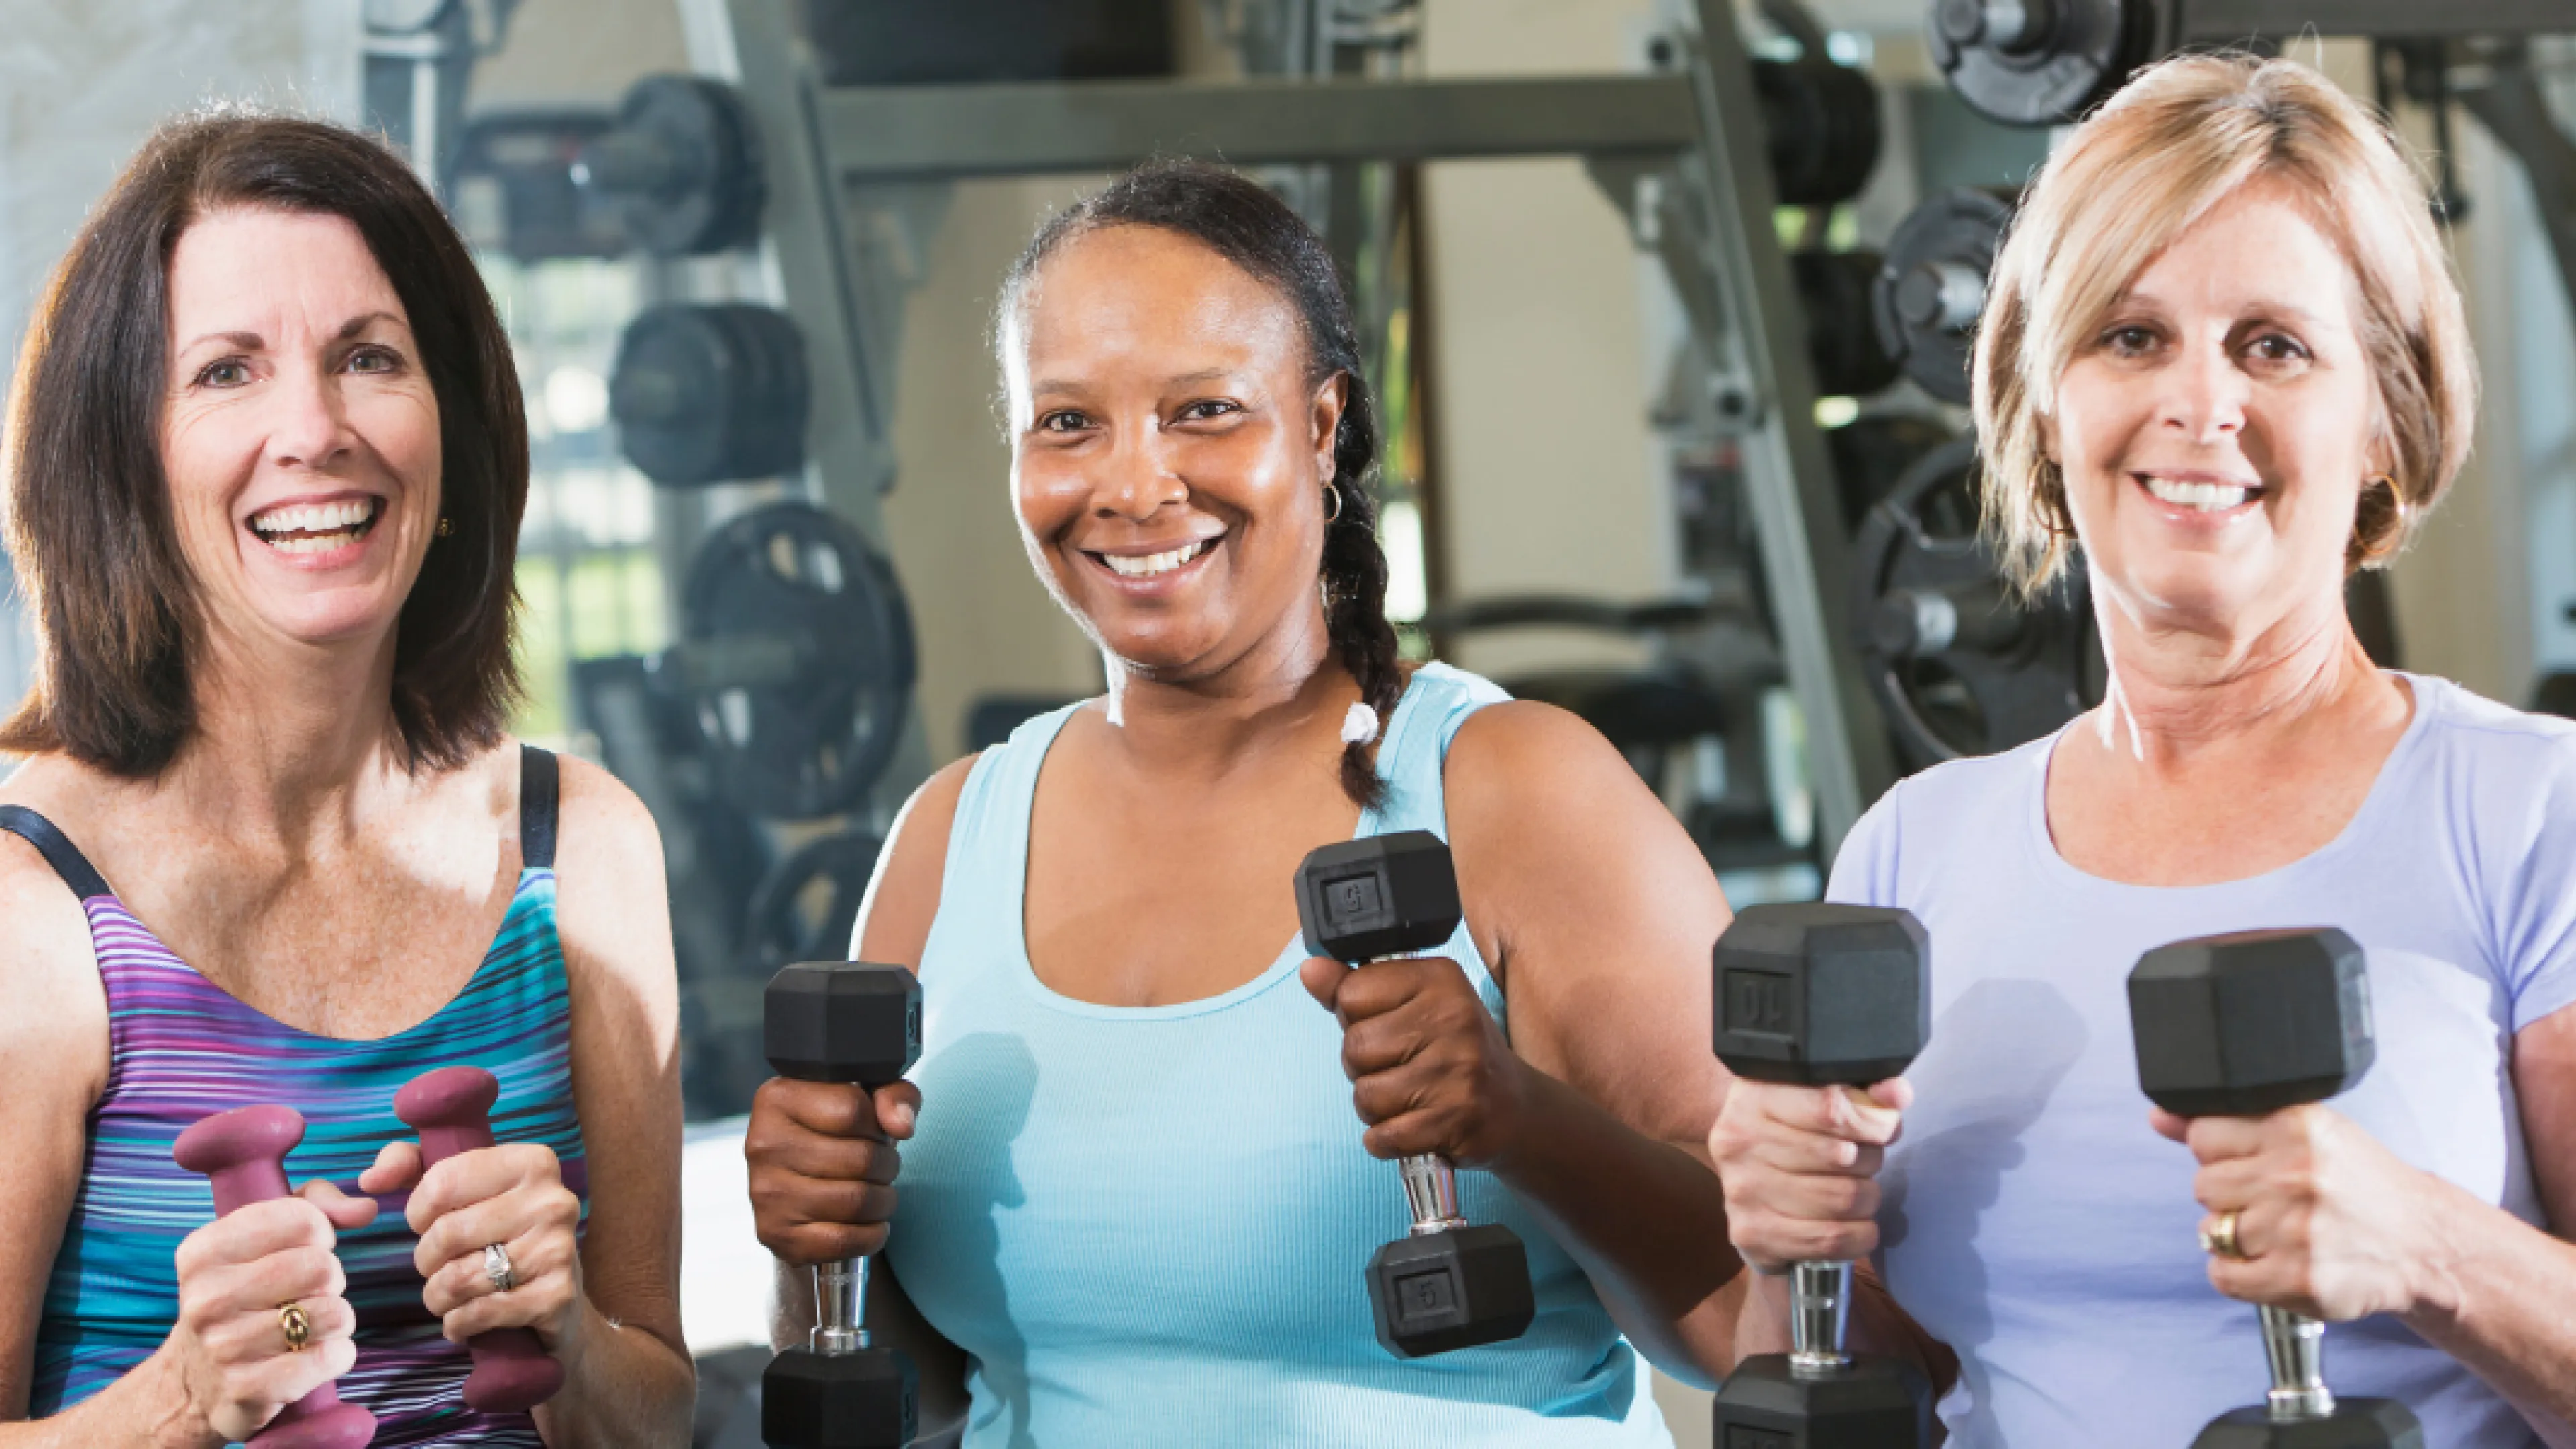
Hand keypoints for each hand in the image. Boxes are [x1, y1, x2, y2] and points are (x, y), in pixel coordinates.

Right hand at [165, 1180, 375, 1442]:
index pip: (303, 1219)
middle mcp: (207, 1298)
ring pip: (334, 1313)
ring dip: (336, 1320)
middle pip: (322, 1267)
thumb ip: (317, 1205)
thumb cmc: (244, 1295)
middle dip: (331, 1279)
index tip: (304, 1250)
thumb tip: (367, 1208)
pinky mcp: (247, 1390)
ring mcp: (223, 1347)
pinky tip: (309, 1357)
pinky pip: (331, 1357)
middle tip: (307, 1295)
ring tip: (307, 1326)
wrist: (195, 1383)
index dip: (320, 1234)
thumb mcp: (262, 1238)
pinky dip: (336, 1355)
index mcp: (204, 1251)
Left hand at [367, 1138, 585, 1353]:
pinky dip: (458, 1322)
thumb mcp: (460, 1186)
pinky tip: (463, 1319)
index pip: (442, 1182)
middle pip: (447, 1233)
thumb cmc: (498, 1234)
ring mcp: (559, 1249)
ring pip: (459, 1278)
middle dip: (427, 1259)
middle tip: (437, 1266)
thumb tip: (370, 1180)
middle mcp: (553, 1201)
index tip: (429, 1223)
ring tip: (447, 1296)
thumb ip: (409, 1164)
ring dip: (438, 1296)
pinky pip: (480, 1312)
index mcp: (532, 1162)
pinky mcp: (557, 1296)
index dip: (419, 1212)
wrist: (556, 1299)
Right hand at [745, 1077, 920, 1263]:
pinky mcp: (775, 1234)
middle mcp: (763, 1144)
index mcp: (778, 1098)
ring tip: (876, 1192)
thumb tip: (901, 1126)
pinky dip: (870, 1236)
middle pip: (860, 1158)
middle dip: (887, 1166)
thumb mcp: (868, 1097)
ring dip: (883, 1201)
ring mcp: (766, 1192)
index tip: (873, 1132)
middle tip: (880, 1168)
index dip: (878, 1125)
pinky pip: (843, 1241)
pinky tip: (867, 1222)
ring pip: (857, 1202)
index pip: (852, 1110)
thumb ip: (893, 1095)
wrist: (796, 1181)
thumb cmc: (835, 1133)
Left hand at [1298, 954, 1527, 1167]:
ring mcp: (1459, 1069)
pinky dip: (1387, 1140)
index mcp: (1439, 978)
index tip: (1387, 1027)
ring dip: (1376, 1107)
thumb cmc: (1453, 1050)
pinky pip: (1383, 1136)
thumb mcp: (1412, 1005)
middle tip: (1400, 1068)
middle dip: (1363, 1067)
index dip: (1356, 1017)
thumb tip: (1311, 970)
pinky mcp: (1458, 1119)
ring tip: (1409, 1098)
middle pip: (1355, 1047)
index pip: (1351, 992)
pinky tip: (1413, 1125)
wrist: (1514, 1106)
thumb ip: (1356, 988)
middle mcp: (1454, 1017)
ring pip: (1365, 1096)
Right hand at [1707, 1076, 1908, 1273]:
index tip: (1880, 1128)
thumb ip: (1862, 1090)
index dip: (1872, 1122)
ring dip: (1867, 1198)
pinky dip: (1860, 1235)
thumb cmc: (1791, 1134)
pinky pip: (1833, 1239)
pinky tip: (1854, 1225)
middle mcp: (1739, 1142)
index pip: (1831, 1109)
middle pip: (1843, 1157)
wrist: (1745, 1184)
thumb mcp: (1818, 1098)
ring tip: (1857, 1191)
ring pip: (1844, 1199)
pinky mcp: (1752, 1233)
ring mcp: (1742, 1191)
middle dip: (1870, 1161)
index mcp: (1754, 1097)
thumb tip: (1896, 1094)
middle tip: (1862, 1162)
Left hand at [2151, 1102, 2448, 1321]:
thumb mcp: (2303, 1133)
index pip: (2202, 1134)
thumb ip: (2227, 1123)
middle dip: (2231, 1197)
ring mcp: (2296, 1230)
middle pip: (2202, 1185)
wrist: (2422, 1243)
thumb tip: (2159, 1116)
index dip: (2222, 1153)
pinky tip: (2274, 1262)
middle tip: (2276, 1203)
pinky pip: (2222, 1276)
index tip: (2252, 1165)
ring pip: (2211, 1232)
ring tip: (2284, 1232)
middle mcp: (2296, 1175)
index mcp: (2296, 1127)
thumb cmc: (2359, 1186)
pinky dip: (2239, 1274)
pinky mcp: (2298, 1279)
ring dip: (2238, 1237)